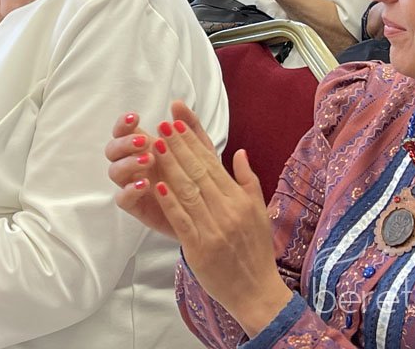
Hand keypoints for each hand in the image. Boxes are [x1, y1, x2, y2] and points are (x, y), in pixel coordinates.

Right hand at [106, 101, 214, 240]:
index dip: (123, 124)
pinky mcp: (137, 206)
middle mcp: (134, 165)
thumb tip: (177, 103)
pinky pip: (122, 198)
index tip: (135, 117)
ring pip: (115, 172)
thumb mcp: (200, 148)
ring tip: (149, 159)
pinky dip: (130, 190)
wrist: (207, 211)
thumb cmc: (199, 176)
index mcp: (144, 148)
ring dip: (128, 163)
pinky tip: (146, 184)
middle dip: (124, 143)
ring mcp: (133, 185)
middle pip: (112, 150)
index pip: (123, 132)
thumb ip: (189, 125)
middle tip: (144, 142)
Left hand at [147, 115, 290, 336]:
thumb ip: (248, 180)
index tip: (178, 123)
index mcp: (240, 199)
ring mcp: (213, 229)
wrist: (257, 291)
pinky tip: (156, 186)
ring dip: (170, 168)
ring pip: (188, 192)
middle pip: (198, 173)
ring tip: (155, 146)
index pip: (212, 164)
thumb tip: (238, 151)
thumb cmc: (255, 249)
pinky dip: (169, 203)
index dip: (194, 142)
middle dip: (179, 147)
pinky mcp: (200, 248)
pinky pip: (182, 220)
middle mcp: (228, 210)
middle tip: (163, 126)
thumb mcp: (258, 211)